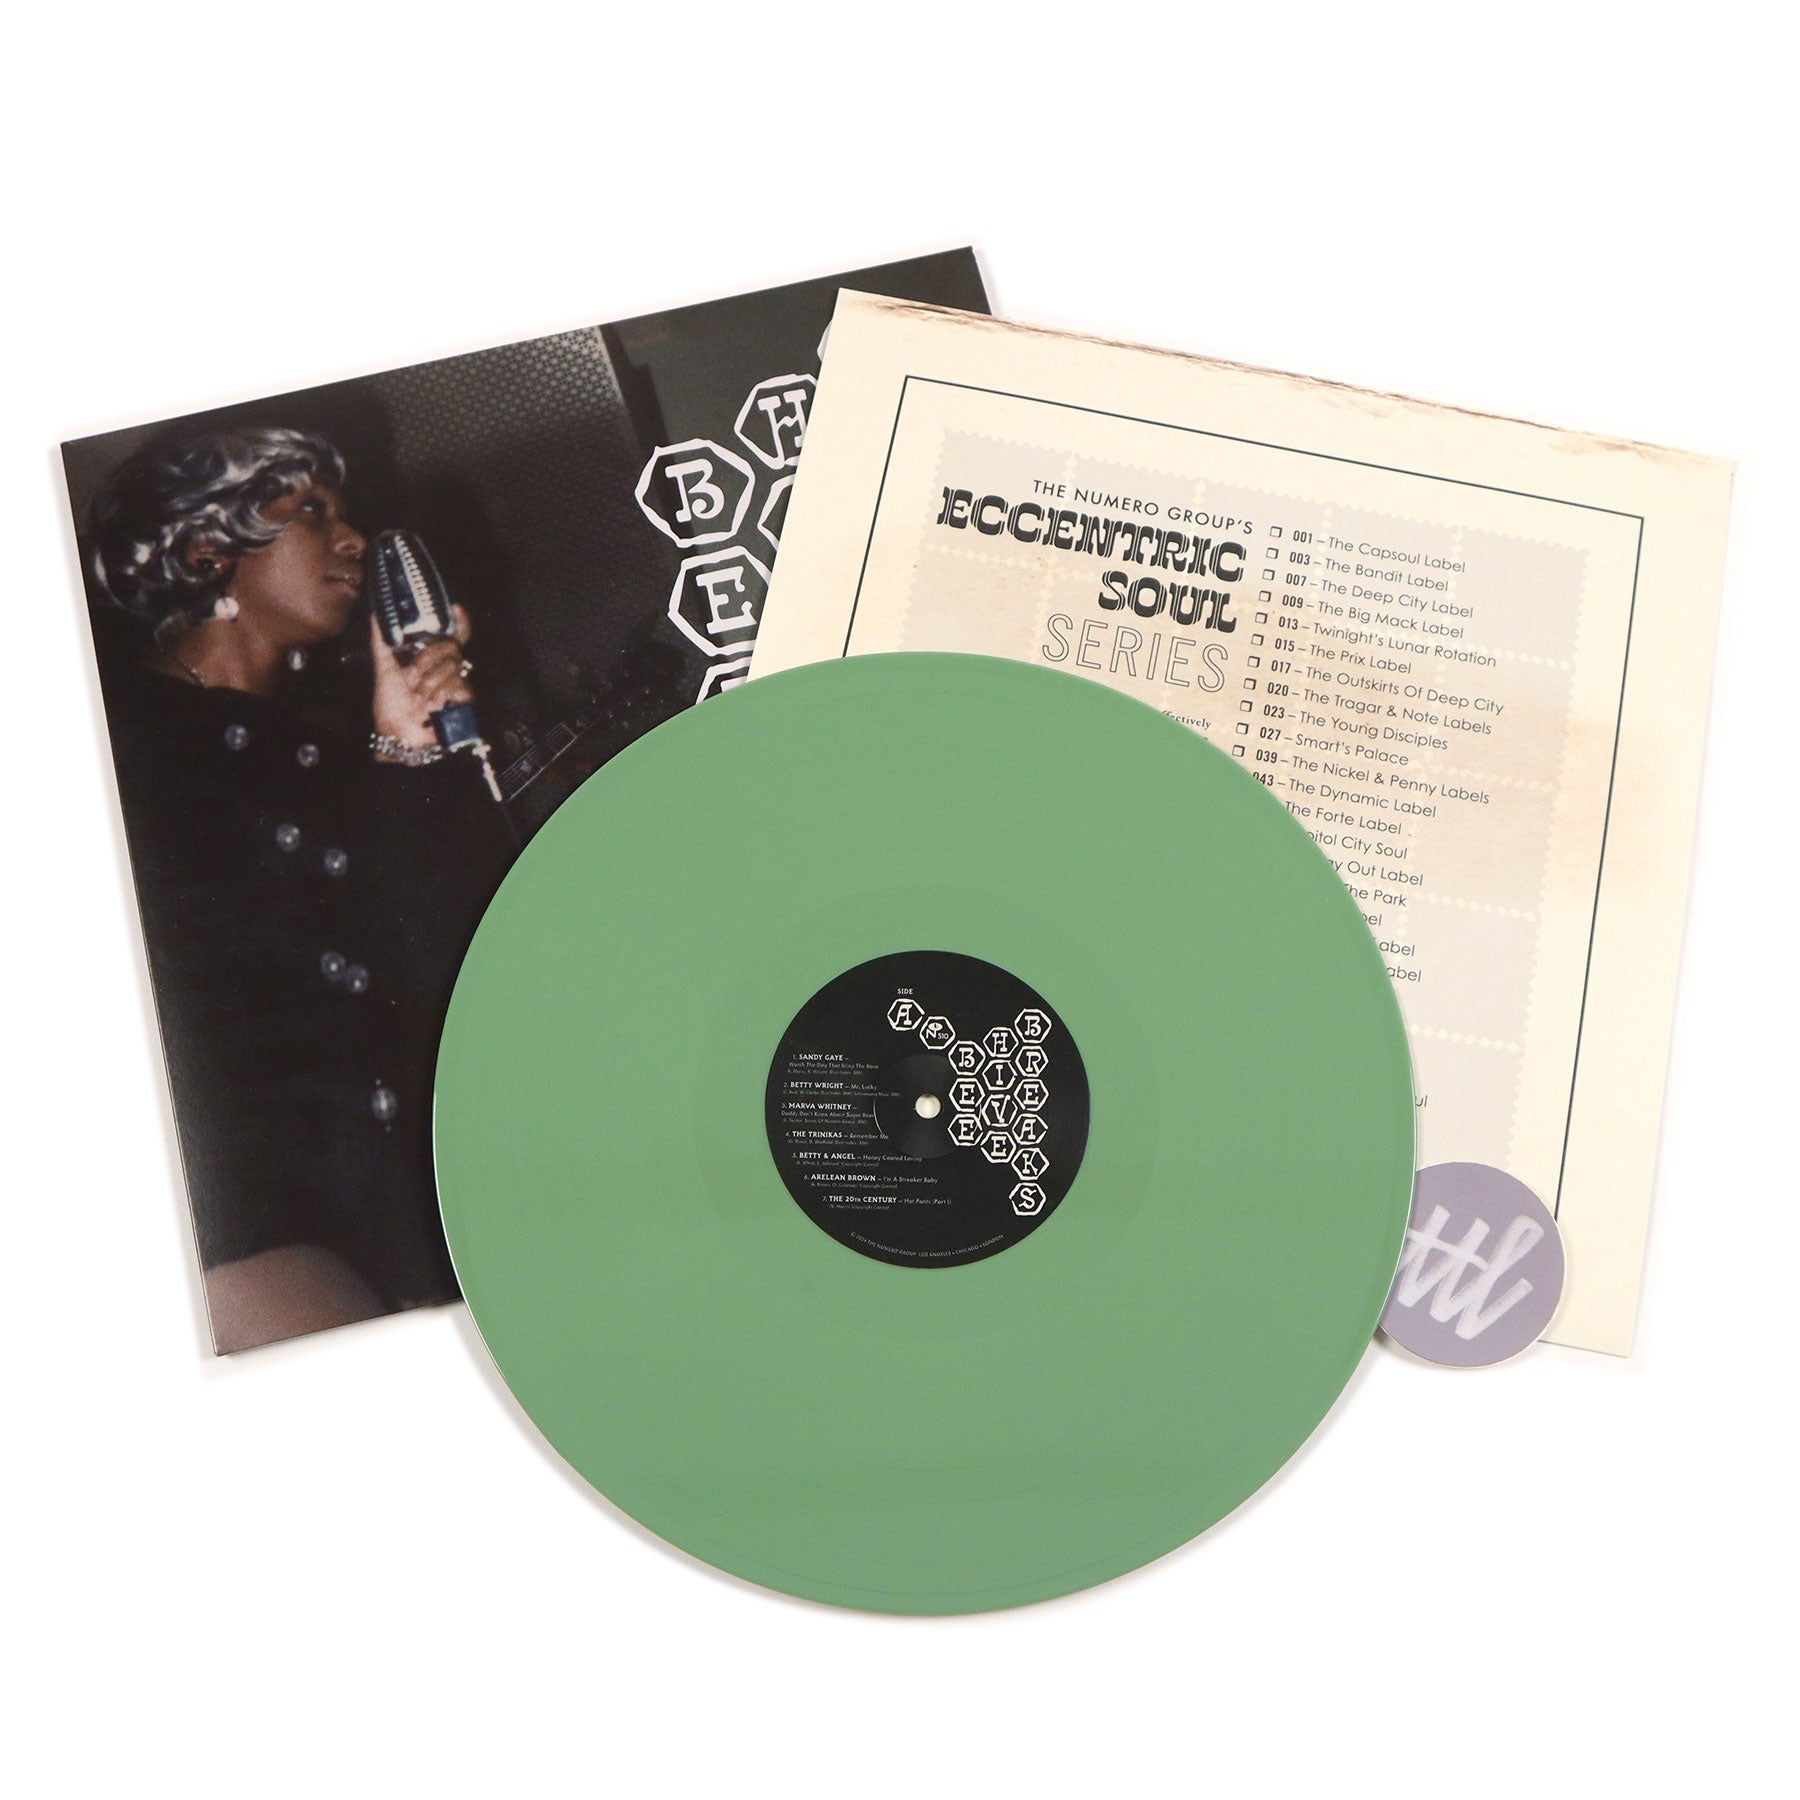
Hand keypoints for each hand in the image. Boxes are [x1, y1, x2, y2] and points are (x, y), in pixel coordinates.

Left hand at [370, 606, 473, 751]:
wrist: (399, 735)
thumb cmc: (392, 706)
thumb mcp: (384, 668)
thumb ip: (381, 640)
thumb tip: (378, 614)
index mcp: (429, 659)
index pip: (451, 634)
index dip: (458, 621)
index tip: (455, 608)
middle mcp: (445, 668)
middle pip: (450, 645)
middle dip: (427, 660)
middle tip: (412, 677)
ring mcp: (456, 683)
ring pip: (452, 664)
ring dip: (429, 681)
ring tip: (419, 697)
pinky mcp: (465, 698)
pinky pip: (458, 682)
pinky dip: (440, 693)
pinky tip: (432, 704)